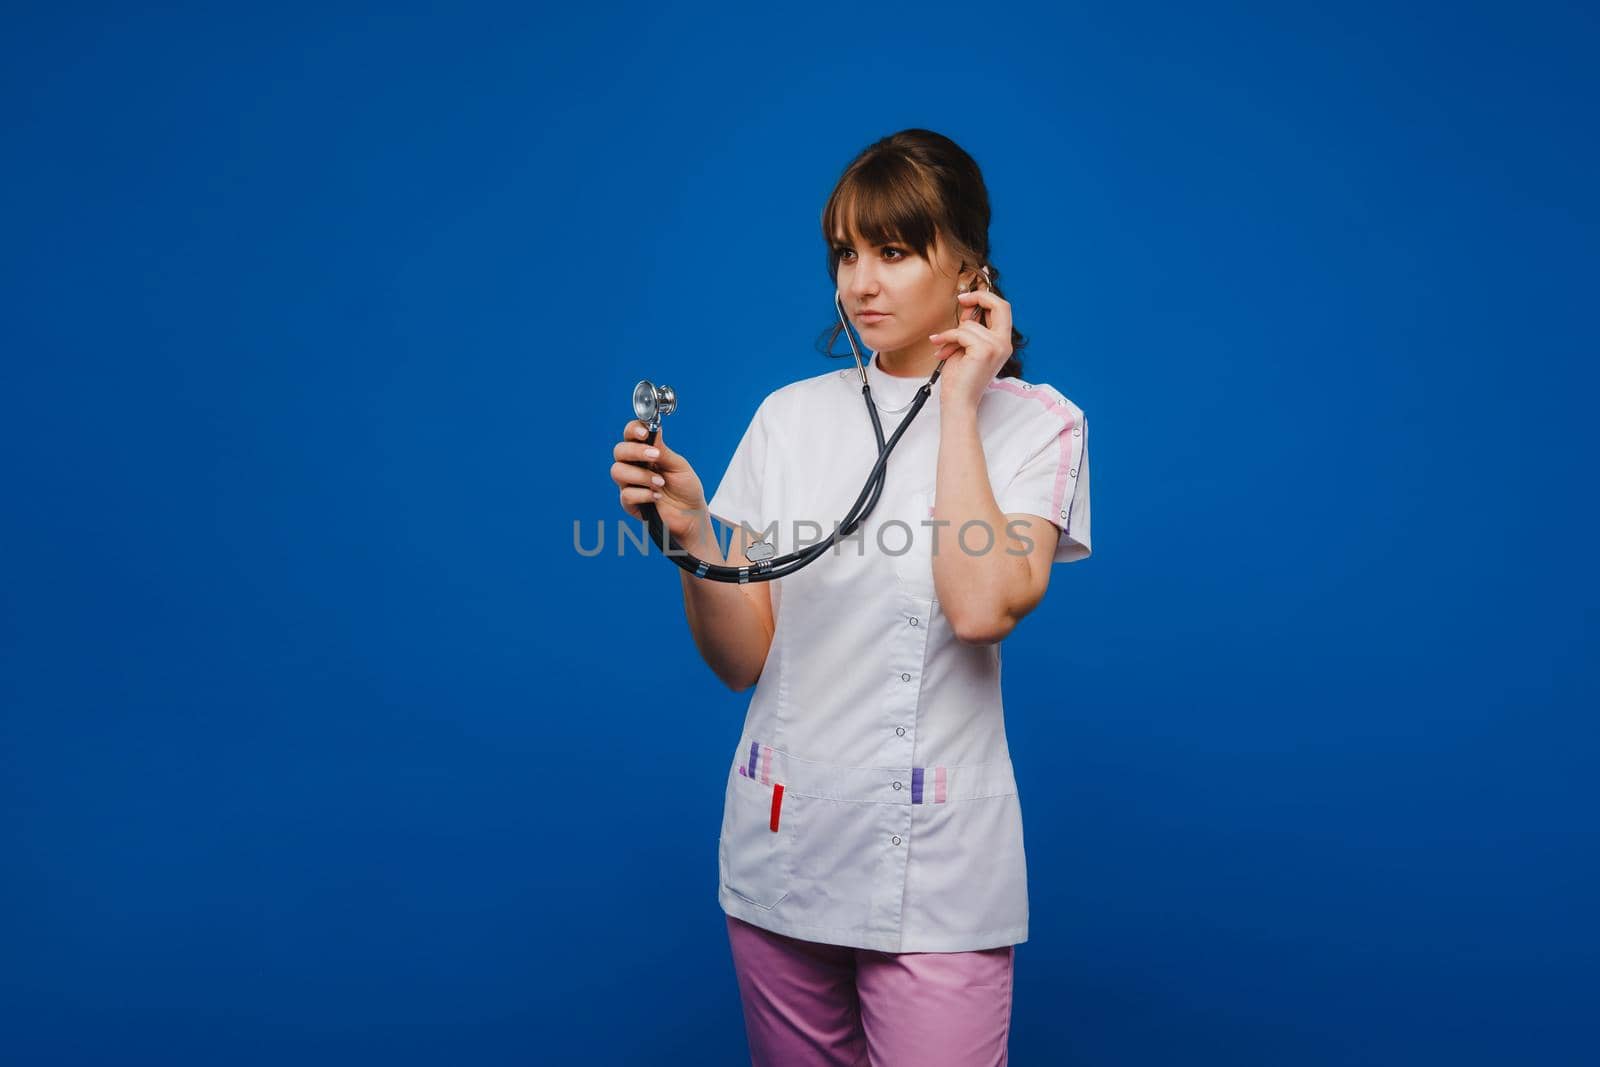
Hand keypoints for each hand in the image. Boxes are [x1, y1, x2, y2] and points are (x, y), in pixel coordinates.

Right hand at [612, 419, 712, 545]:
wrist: (692, 515)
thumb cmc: (686, 488)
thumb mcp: (678, 466)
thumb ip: (663, 450)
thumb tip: (654, 428)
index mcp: (645, 452)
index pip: (630, 435)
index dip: (633, 430)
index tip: (644, 433)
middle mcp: (634, 465)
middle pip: (619, 451)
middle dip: (635, 451)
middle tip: (655, 457)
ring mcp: (630, 484)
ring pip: (617, 471)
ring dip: (641, 475)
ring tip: (660, 483)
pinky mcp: (629, 503)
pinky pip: (626, 494)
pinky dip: (644, 494)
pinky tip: (657, 497)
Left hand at [929, 289, 1013, 415]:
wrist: (958, 401)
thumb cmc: (960, 378)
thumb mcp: (967, 347)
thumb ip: (972, 328)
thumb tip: (968, 307)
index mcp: (1002, 343)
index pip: (1003, 309)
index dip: (985, 298)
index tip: (966, 299)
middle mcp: (1004, 344)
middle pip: (1001, 305)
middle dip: (979, 296)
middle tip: (961, 299)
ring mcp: (996, 347)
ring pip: (970, 324)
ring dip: (951, 335)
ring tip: (944, 349)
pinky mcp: (984, 351)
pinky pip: (961, 333)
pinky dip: (947, 339)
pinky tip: (941, 350)